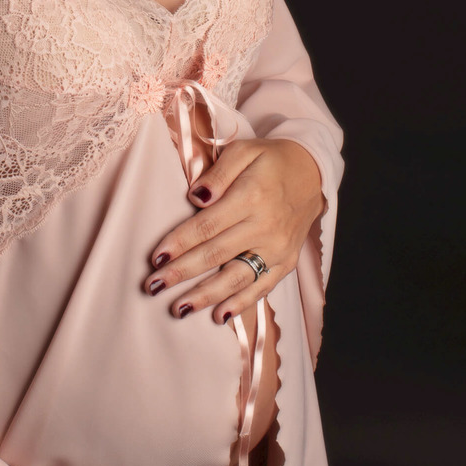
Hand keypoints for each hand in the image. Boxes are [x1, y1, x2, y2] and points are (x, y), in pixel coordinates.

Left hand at [143, 138, 324, 325]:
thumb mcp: (244, 150)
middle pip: (215, 254)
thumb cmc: (270, 160)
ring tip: (178, 309)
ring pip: (237, 277)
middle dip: (181, 272)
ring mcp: (278, 247)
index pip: (206, 225)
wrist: (312, 172)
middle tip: (153, 287)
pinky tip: (219, 315)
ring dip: (206, 295)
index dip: (179, 243)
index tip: (155, 258)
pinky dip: (242, 303)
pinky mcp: (287, 261)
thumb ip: (218, 173)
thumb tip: (196, 197)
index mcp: (251, 196)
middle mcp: (265, 226)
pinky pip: (263, 286)